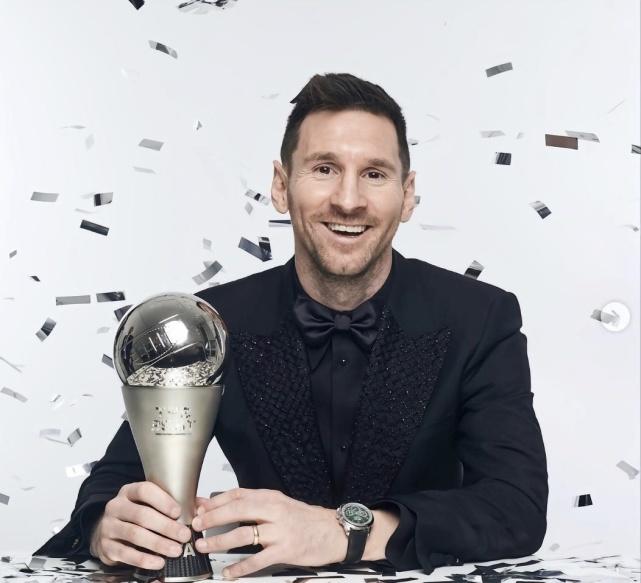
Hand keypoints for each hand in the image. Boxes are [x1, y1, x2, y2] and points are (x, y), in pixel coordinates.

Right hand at [89, 481, 191, 569]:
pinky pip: (126, 553)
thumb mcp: (150, 504)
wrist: (108, 530)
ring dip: (158, 544)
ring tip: (175, 550)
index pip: (145, 491)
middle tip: (184, 535)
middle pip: (142, 515)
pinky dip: (144, 559)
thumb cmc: (135, 515)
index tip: (178, 512)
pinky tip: (158, 562)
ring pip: (135, 534)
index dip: (163, 501)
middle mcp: (116, 506)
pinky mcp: (106, 546)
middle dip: (166, 527)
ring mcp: (109, 526)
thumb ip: (174, 503)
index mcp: (129, 491)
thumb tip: (200, 507)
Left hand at [191, 488, 347, 576]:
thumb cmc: (305, 519)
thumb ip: (255, 505)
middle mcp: (274, 511)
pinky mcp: (285, 550)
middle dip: (213, 518)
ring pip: (243, 535)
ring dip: (220, 541)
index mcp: (271, 497)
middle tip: (197, 526)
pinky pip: (257, 560)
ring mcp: (279, 531)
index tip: (200, 508)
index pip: (238, 494)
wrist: (333, 531)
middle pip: (237, 510)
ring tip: (206, 546)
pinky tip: (229, 572)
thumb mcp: (280, 504)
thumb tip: (226, 506)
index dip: (215, 501)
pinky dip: (240, 568)